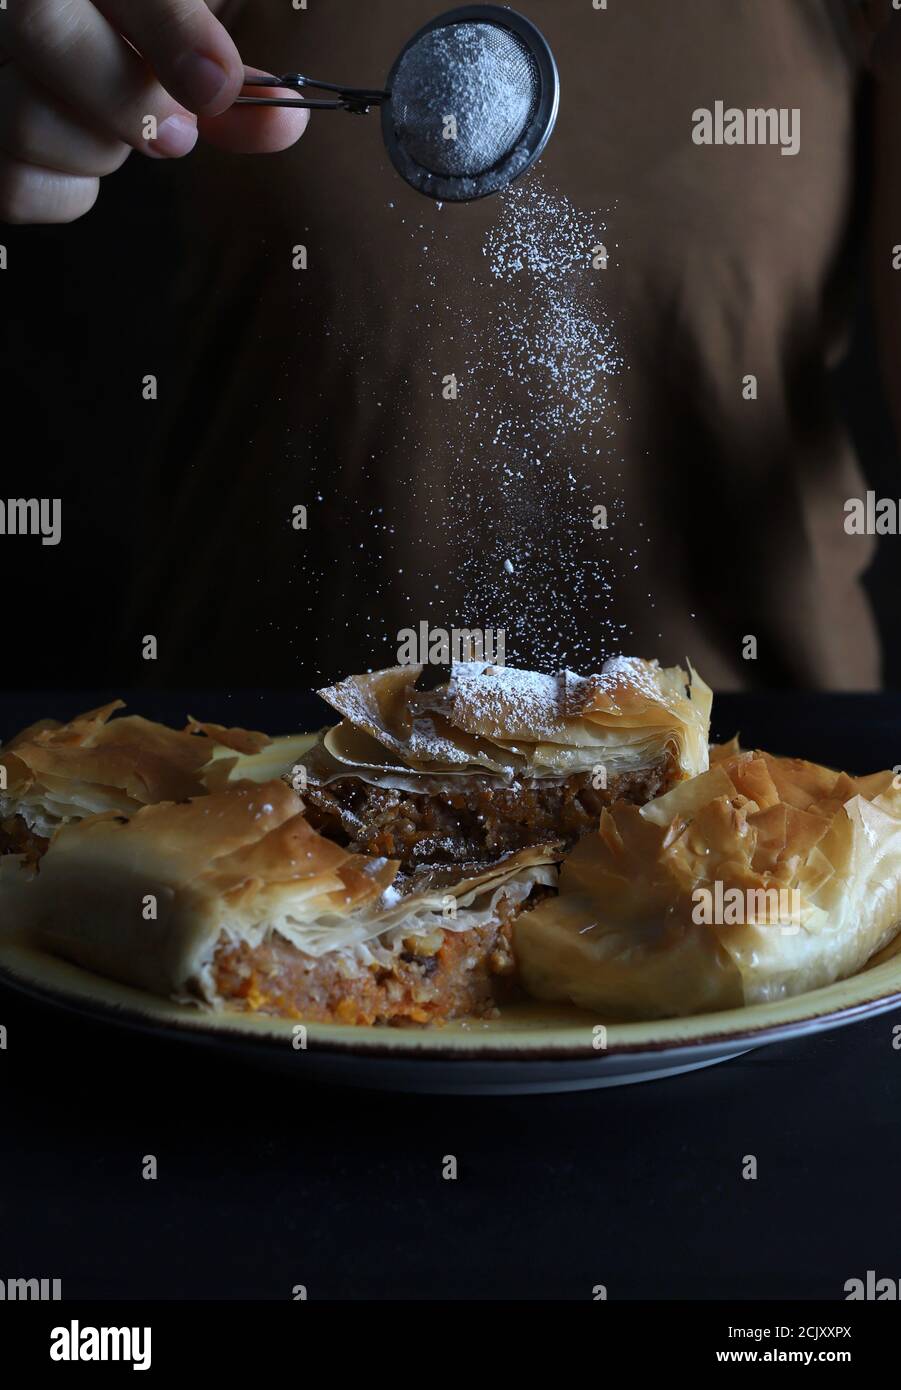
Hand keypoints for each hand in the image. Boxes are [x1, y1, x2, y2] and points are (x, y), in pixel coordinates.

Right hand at [0, 0, 309, 224]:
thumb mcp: (179, 33)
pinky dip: (68, 191)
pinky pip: (15, 185)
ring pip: (25, 117)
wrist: (70, 48)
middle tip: (177, 131)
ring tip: (121, 134)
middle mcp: (8, 5)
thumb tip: (286, 118)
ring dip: (99, 147)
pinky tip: (80, 160)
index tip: (218, 86)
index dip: (170, 28)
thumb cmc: (129, 39)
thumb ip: (226, 73)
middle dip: (129, 98)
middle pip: (42, 29)